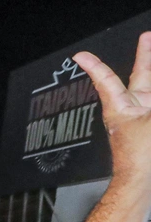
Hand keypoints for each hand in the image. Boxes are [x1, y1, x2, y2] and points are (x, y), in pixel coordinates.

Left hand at [73, 33, 150, 188]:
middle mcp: (129, 110)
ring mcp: (141, 119)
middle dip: (145, 56)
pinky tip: (150, 94)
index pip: (106, 80)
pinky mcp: (149, 129)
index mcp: (120, 107)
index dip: (94, 65)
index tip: (78, 55)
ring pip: (149, 90)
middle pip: (140, 77)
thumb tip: (149, 102)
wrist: (141, 184)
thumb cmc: (141, 156)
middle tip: (146, 37)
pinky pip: (150, 105)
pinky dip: (150, 95)